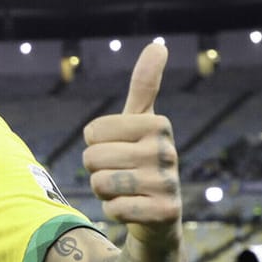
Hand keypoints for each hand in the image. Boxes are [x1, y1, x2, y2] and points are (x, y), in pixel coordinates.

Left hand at [82, 44, 179, 237]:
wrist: (159, 216)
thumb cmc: (141, 161)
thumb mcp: (141, 122)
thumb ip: (145, 84)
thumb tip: (158, 44)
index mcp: (158, 124)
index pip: (92, 132)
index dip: (95, 145)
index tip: (118, 150)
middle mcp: (167, 150)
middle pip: (92, 158)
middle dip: (97, 171)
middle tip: (120, 174)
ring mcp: (168, 182)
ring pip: (100, 184)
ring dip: (103, 192)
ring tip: (125, 190)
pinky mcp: (165, 212)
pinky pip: (113, 209)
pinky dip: (114, 211)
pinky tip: (132, 209)